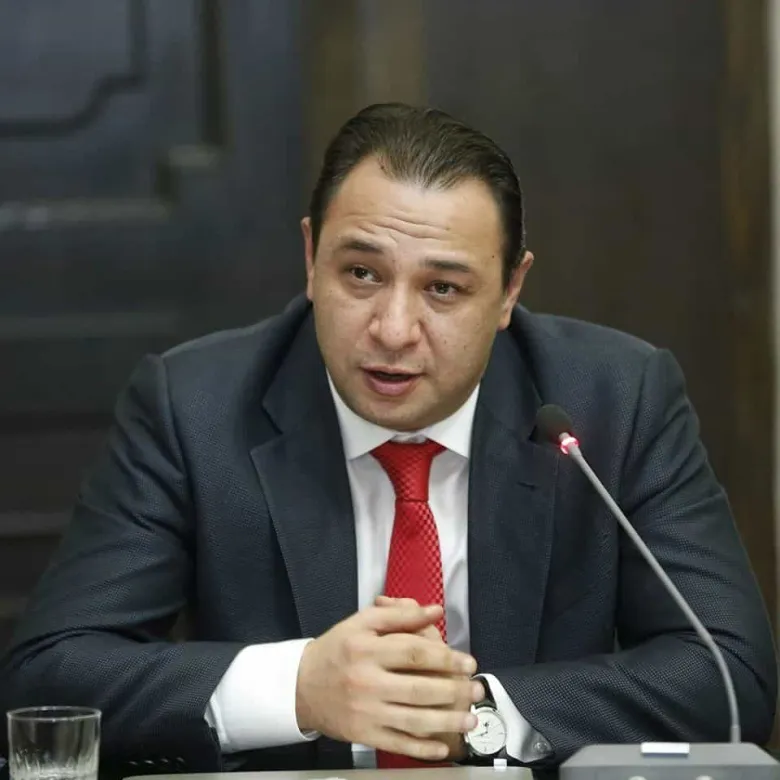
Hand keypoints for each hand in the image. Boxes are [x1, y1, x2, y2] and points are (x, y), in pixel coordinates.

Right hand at [296, 601, 482, 760]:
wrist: (301, 685)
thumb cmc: (337, 649)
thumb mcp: (362, 622)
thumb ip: (399, 615)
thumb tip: (435, 611)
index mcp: (367, 649)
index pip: (414, 652)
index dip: (446, 656)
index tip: (468, 661)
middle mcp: (367, 681)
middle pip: (420, 688)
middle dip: (454, 690)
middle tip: (476, 689)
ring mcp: (366, 711)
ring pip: (414, 719)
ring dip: (448, 721)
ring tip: (470, 718)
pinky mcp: (364, 735)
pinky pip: (398, 744)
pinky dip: (423, 749)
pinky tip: (443, 747)